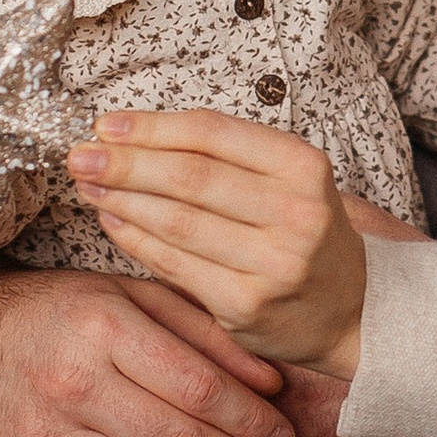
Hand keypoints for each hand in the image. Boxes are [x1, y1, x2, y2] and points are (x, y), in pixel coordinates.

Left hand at [68, 110, 368, 374]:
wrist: (355, 312)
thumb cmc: (308, 235)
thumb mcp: (291, 180)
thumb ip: (229, 156)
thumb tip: (135, 134)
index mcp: (303, 167)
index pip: (212, 134)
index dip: (151, 127)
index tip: (107, 124)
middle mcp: (294, 212)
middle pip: (189, 177)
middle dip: (124, 162)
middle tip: (80, 153)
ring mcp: (272, 263)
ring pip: (177, 222)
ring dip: (122, 199)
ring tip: (88, 183)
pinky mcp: (246, 307)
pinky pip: (175, 266)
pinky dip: (136, 240)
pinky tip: (113, 220)